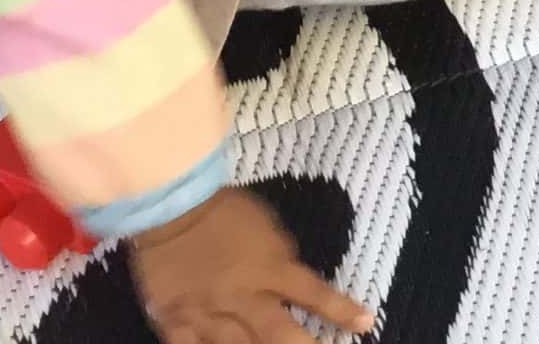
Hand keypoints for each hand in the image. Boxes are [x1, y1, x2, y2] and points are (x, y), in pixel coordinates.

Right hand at [129, 187, 370, 343]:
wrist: (171, 208)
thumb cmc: (225, 210)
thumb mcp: (267, 226)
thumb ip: (281, 258)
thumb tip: (293, 282)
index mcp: (270, 268)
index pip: (314, 294)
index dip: (341, 311)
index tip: (367, 324)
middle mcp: (243, 298)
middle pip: (280, 336)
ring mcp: (209, 314)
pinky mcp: (176, 323)